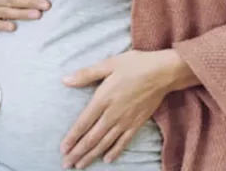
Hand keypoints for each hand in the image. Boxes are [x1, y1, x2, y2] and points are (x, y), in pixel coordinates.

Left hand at [60, 49, 199, 168]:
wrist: (163, 72)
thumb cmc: (135, 65)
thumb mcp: (108, 64)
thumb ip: (86, 74)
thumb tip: (65, 80)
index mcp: (103, 99)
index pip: (83, 123)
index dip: (72, 138)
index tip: (63, 149)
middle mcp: (112, 114)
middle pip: (92, 138)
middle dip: (78, 152)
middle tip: (66, 164)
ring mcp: (125, 121)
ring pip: (105, 143)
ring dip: (91, 155)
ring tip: (80, 165)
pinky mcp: (137, 124)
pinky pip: (123, 142)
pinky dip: (114, 152)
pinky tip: (107, 160)